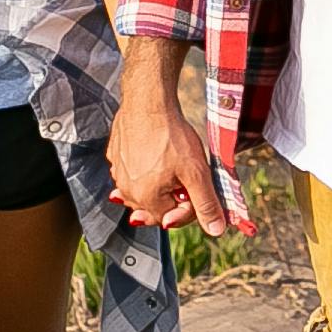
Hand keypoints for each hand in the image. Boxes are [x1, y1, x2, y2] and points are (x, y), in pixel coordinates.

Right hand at [110, 40, 245, 234]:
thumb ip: (205, 204)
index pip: (172, 218)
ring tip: (170, 164)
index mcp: (145, 198)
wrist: (148, 101)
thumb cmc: (171, 135)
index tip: (197, 188)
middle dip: (173, 196)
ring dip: (158, 184)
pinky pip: (133, 172)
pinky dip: (145, 168)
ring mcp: (118, 173)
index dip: (190, 205)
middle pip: (156, 207)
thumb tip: (216, 230)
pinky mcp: (115, 156)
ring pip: (143, 190)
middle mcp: (126, 190)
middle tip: (184, 175)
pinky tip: (154, 154)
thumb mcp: (196, 172)